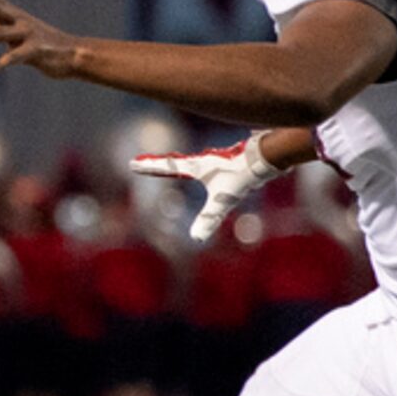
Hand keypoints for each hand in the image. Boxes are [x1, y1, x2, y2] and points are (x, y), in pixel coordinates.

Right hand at [130, 131, 277, 241]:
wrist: (264, 157)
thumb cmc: (242, 175)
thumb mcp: (224, 200)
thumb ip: (209, 218)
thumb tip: (196, 238)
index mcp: (197, 166)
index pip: (167, 167)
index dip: (150, 167)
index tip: (132, 163)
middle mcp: (203, 160)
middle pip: (173, 162)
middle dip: (156, 164)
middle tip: (139, 162)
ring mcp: (214, 160)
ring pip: (189, 160)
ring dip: (174, 162)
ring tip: (165, 165)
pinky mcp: (226, 161)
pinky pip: (204, 163)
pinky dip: (194, 165)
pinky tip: (204, 168)